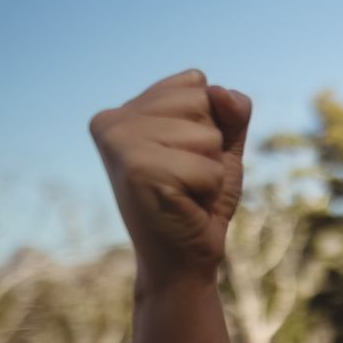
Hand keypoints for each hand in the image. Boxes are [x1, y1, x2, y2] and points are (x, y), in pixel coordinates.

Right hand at [88, 68, 251, 286]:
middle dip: (212, 145)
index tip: (185, 157)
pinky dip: (209, 189)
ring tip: (184, 191)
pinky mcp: (137, 170)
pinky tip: (182, 204)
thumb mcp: (222, 146)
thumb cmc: (200, 200)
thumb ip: (230, 111)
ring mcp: (119, 143)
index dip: (210, 124)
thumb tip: (219, 91)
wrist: (182, 259)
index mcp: (125, 110)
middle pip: (204, 101)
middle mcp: (112, 120)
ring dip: (210, 169)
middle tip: (187, 178)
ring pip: (208, 135)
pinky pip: (209, 167)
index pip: (197, 83)